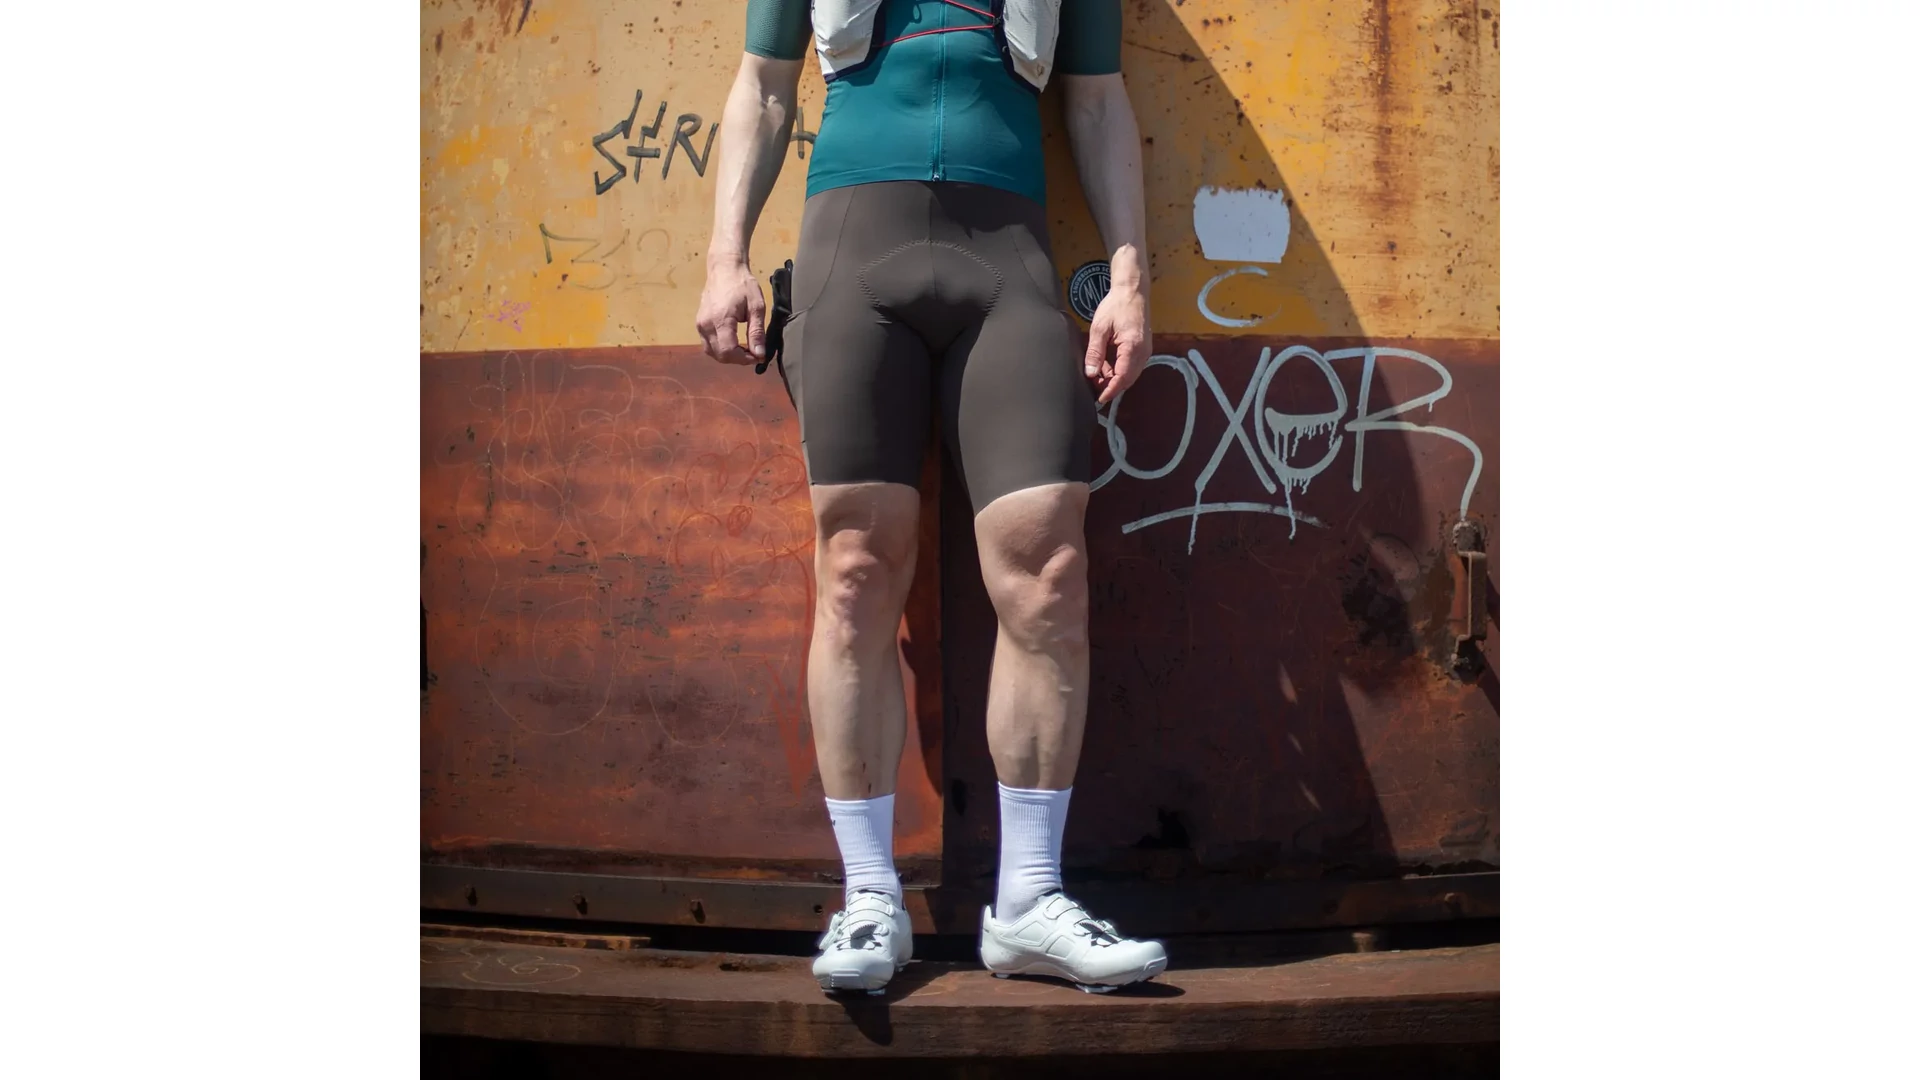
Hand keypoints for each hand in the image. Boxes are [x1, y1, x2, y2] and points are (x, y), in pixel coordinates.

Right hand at [695, 258, 766, 364]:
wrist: (724, 268)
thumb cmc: (743, 284)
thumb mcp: (756, 307)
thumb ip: (756, 332)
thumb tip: (759, 354)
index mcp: (720, 320)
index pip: (728, 352)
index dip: (744, 359)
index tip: (758, 356)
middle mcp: (706, 324)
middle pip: (719, 355)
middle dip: (737, 359)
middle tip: (753, 353)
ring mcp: (700, 324)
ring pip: (711, 352)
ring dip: (728, 356)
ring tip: (744, 349)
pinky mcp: (699, 323)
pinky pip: (708, 344)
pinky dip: (720, 349)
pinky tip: (734, 343)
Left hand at [1083, 282, 1149, 405]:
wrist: (1132, 292)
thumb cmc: (1116, 306)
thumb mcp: (1099, 328)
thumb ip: (1095, 352)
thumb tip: (1090, 373)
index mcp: (1133, 347)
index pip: (1122, 378)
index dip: (1110, 390)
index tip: (1099, 399)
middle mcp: (1143, 352)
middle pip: (1127, 380)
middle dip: (1110, 386)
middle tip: (1093, 387)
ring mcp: (1145, 352)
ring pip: (1129, 374)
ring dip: (1114, 377)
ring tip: (1096, 373)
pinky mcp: (1143, 350)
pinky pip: (1131, 366)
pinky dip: (1118, 369)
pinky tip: (1105, 365)